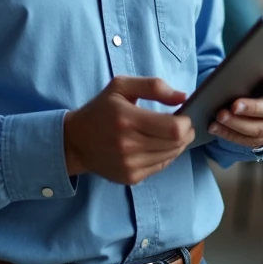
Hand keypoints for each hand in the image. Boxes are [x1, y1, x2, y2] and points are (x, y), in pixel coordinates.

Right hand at [63, 76, 194, 185]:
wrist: (76, 141)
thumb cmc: (101, 109)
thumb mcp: (121, 86)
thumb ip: (153, 86)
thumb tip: (183, 97)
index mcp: (127, 119)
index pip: (174, 129)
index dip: (186, 122)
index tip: (184, 115)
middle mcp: (128, 145)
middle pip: (176, 144)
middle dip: (186, 132)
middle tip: (183, 124)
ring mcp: (130, 164)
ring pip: (171, 156)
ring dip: (177, 144)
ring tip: (169, 134)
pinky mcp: (130, 177)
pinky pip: (161, 166)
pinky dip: (166, 155)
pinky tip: (157, 145)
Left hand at [210, 66, 262, 148]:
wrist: (257, 93)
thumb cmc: (253, 75)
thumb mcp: (255, 68)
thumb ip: (250, 68)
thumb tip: (231, 72)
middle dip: (251, 108)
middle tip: (234, 106)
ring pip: (261, 127)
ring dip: (237, 124)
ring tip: (220, 117)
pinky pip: (251, 139)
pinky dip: (231, 134)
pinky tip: (216, 127)